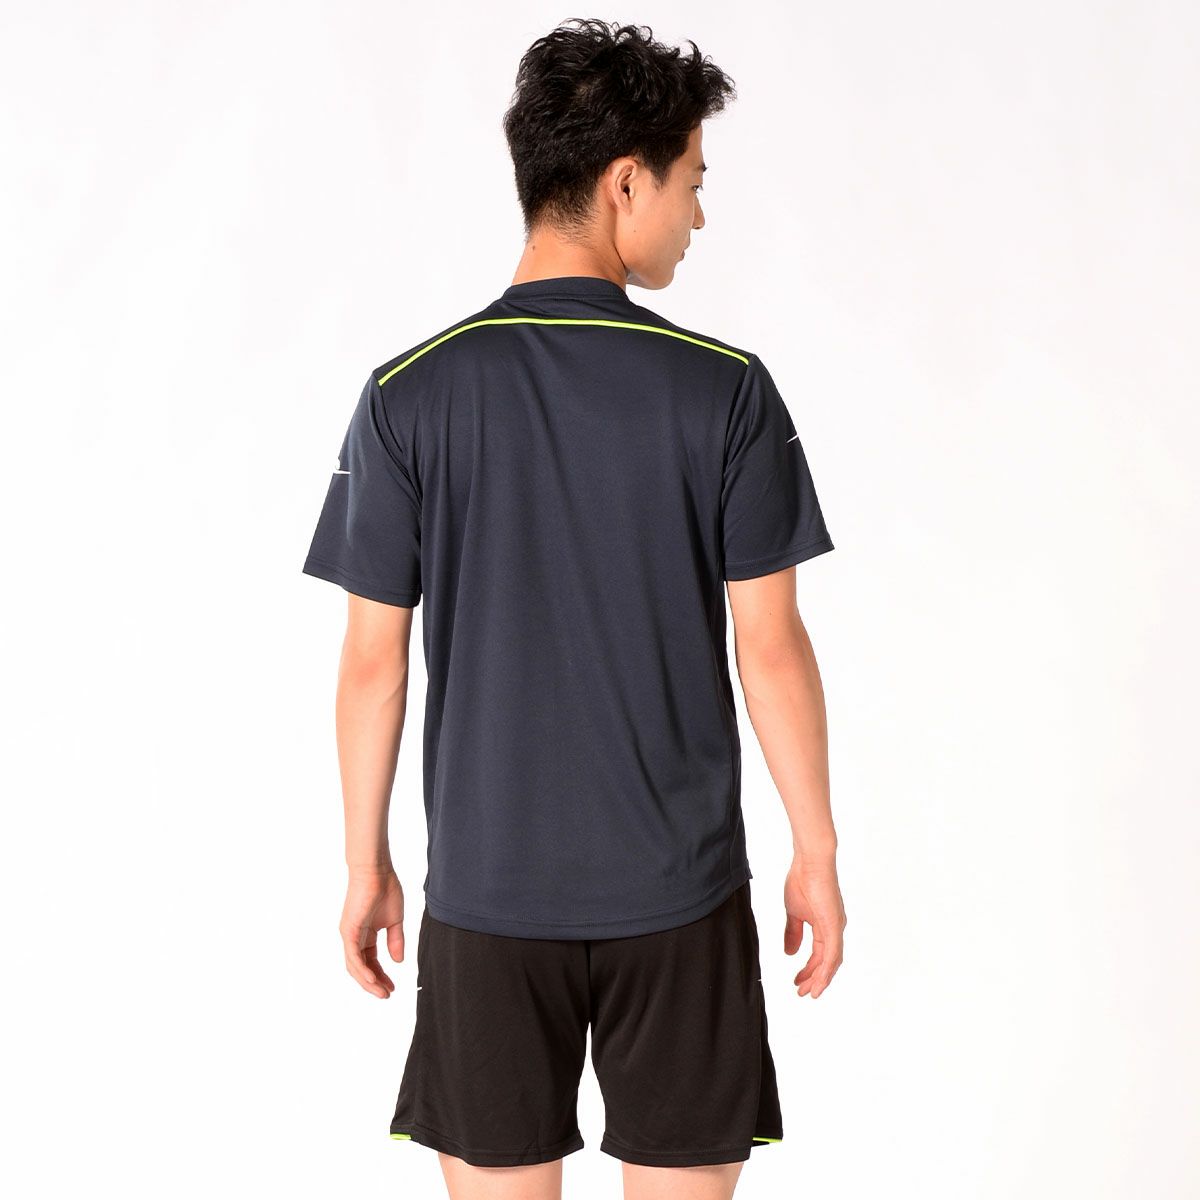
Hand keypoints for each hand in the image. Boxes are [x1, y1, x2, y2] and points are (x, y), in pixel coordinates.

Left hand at [340, 866, 404, 998]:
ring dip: (368, 981)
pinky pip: (353, 956)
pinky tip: (372, 979)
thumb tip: (398, 961)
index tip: (392, 987)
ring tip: (382, 992)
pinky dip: (362, 970)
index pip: (371, 961)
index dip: (381, 975)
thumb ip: (396, 940)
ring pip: (355, 966)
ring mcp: (350, 934)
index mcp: (365, 934)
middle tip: (387, 994)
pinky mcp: (349, 930)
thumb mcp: (395, 920)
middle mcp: (354, 937)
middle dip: (374, 983)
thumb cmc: (385, 888)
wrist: (377, 870)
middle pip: (362, 967)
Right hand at [783, 858, 846, 998]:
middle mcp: (834, 928)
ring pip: (832, 962)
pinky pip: (832, 953)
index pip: (820, 954)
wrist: (809, 861)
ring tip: (809, 992)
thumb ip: (793, 933)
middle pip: (827, 962)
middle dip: (814, 978)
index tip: (797, 981)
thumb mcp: (793, 912)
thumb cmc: (801, 880)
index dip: (809, 969)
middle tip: (802, 992)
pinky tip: (818, 980)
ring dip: (820, 979)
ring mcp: (836, 927)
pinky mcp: (834, 925)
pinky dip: (826, 969)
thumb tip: (790, 953)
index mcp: (825, 925)